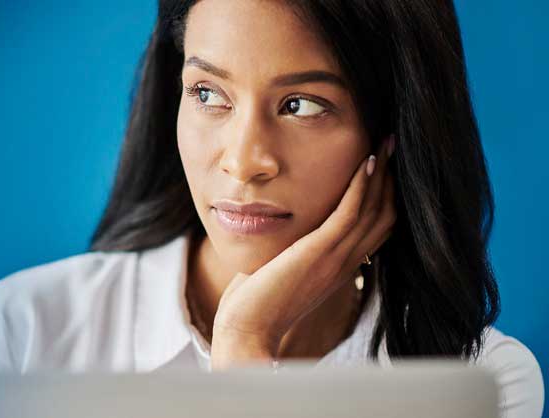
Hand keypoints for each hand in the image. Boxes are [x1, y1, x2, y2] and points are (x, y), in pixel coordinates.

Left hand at [210, 135, 396, 369]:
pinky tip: (365, 162)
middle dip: (391, 178)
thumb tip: (284, 229)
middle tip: (392, 144)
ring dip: (381, 174)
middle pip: (385, 214)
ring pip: (373, 210)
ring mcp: (335, 259)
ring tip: (385, 144)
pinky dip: (360, 187)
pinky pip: (349, 215)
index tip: (384, 164)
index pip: (377, 227)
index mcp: (340, 267)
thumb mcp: (283, 268)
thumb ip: (293, 249)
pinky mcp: (319, 254)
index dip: (385, 195)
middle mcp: (345, 263)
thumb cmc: (257, 301)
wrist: (248, 329)